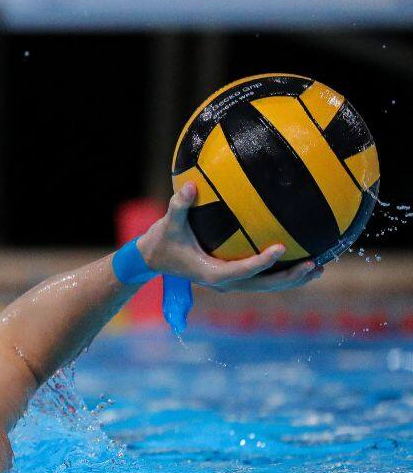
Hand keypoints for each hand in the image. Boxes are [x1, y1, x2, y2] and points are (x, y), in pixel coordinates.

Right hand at [136, 182, 323, 291]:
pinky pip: (260, 278)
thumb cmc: (162, 240)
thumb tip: (190, 186)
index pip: (242, 270)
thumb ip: (179, 205)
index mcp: (211, 273)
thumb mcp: (167, 223)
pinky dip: (280, 272)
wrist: (153, 258)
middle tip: (313, 265)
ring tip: (318, 268)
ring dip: (291, 279)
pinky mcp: (231, 276)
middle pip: (262, 285)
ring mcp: (229, 281)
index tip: (281, 248)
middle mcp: (223, 282)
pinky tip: (299, 260)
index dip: (262, 262)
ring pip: (265, 286)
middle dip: (289, 278)